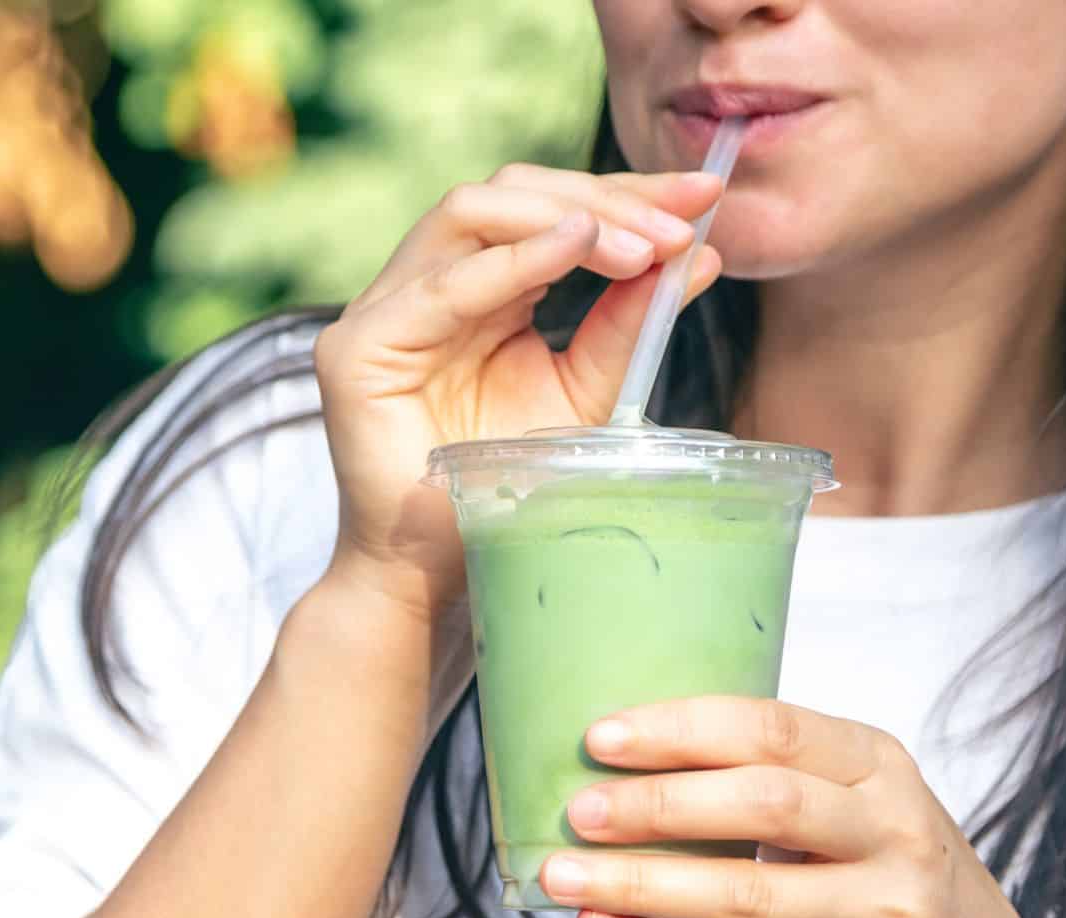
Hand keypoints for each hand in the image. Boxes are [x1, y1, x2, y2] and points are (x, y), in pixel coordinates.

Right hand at [315, 163, 726, 613]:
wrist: (440, 575)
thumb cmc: (508, 491)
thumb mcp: (587, 392)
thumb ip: (629, 323)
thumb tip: (702, 253)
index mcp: (479, 286)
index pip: (549, 209)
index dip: (626, 194)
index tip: (706, 194)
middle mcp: (426, 283)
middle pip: (512, 193)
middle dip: (605, 199)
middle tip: (681, 224)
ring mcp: (384, 310)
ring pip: (470, 212)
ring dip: (568, 218)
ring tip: (644, 246)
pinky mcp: (359, 349)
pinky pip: (441, 286)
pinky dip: (515, 259)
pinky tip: (577, 247)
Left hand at [536, 698, 1065, 917]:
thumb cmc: (901, 886)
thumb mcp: (872, 810)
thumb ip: (785, 781)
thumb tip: (636, 763)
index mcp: (884, 768)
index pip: (774, 729)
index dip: (682, 728)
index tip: (603, 735)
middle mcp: (895, 835)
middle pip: (762, 803)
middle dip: (657, 802)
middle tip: (579, 806)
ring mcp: (881, 916)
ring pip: (742, 895)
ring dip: (639, 881)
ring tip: (564, 871)